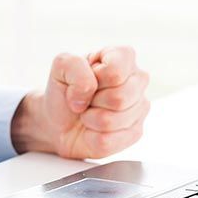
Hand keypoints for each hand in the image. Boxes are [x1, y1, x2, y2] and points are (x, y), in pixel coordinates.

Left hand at [12, 47, 149, 159]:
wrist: (57, 118)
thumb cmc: (64, 89)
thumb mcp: (60, 66)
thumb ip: (73, 65)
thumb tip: (89, 91)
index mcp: (123, 56)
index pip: (116, 71)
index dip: (94, 79)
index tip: (85, 80)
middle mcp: (138, 80)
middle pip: (119, 98)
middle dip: (92, 101)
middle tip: (86, 98)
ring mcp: (140, 107)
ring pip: (112, 121)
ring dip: (90, 118)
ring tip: (88, 112)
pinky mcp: (135, 133)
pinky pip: (108, 140)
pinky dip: (91, 136)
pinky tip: (93, 128)